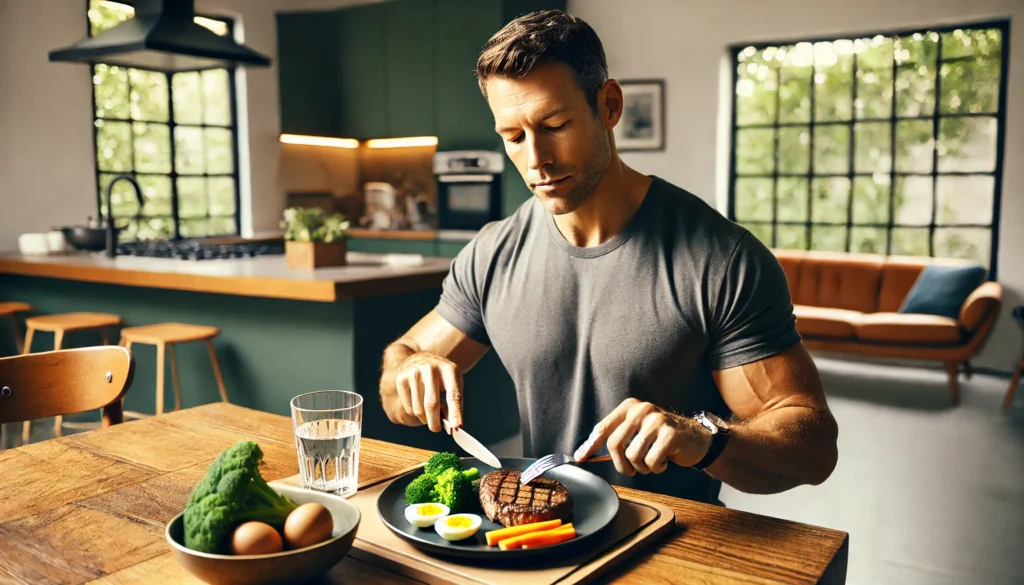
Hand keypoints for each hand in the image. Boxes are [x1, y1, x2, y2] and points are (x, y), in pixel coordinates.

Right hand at [394, 352, 463, 433]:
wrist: (420, 359)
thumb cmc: (441, 377)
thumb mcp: (452, 383)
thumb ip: (454, 403)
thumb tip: (453, 425)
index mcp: (449, 370)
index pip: (453, 395)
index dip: (455, 412)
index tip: (456, 426)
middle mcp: (431, 369)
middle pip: (431, 404)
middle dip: (435, 422)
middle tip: (437, 429)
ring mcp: (414, 373)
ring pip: (418, 409)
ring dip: (425, 418)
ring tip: (429, 412)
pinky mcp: (401, 379)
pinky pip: (409, 407)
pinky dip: (415, 412)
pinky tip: (418, 403)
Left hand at [572, 398, 710, 475]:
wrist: (694, 439)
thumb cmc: (660, 438)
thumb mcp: (636, 431)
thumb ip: (614, 438)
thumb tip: (584, 453)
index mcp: (629, 407)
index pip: (603, 427)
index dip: (590, 445)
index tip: (581, 458)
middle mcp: (641, 410)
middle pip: (615, 444)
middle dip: (621, 464)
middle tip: (631, 469)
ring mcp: (657, 420)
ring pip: (633, 456)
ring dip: (641, 467)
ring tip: (651, 461)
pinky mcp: (670, 434)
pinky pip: (652, 461)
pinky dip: (656, 468)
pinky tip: (663, 461)